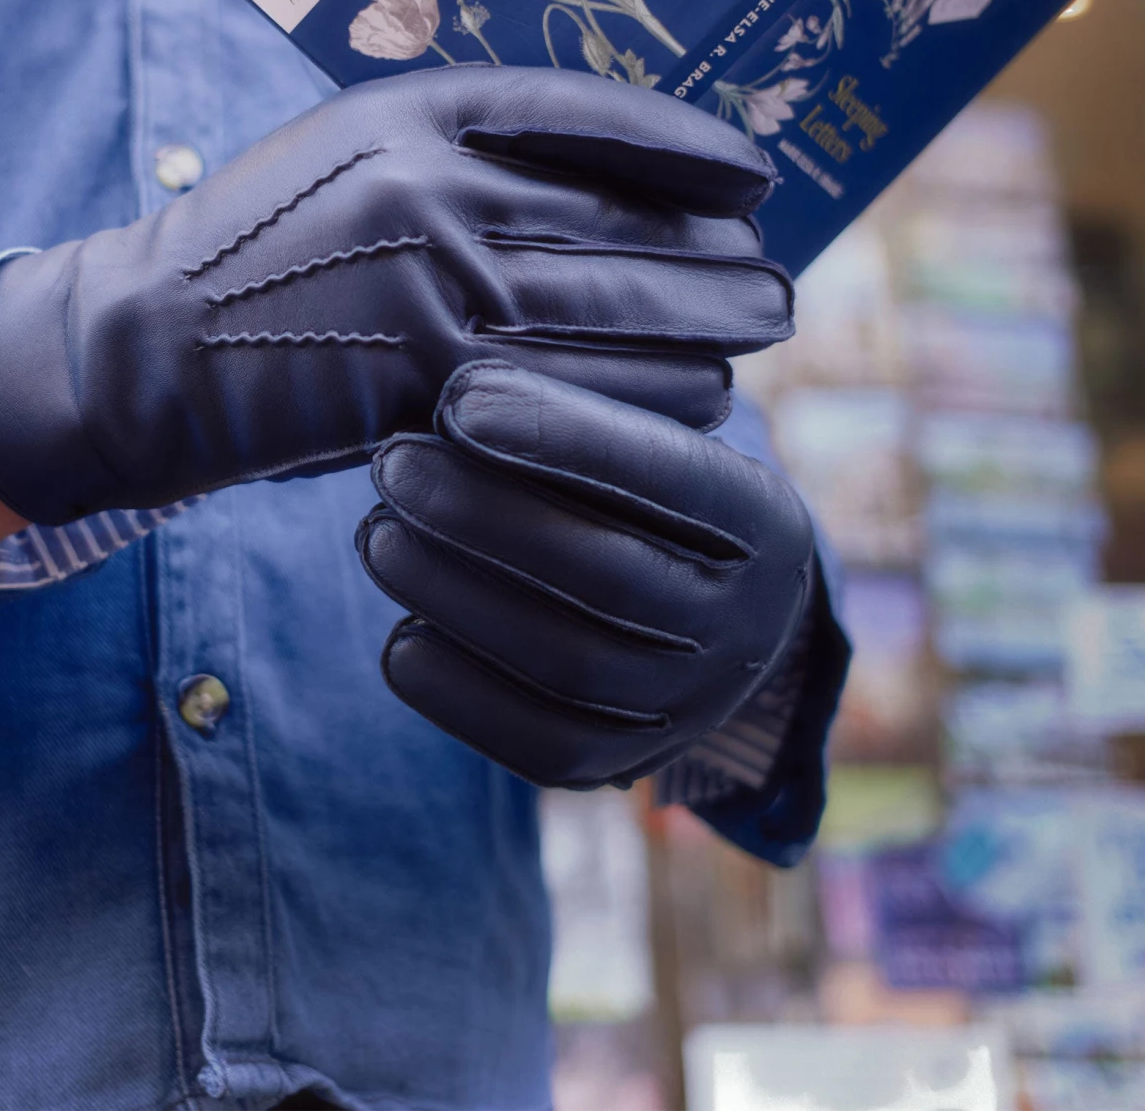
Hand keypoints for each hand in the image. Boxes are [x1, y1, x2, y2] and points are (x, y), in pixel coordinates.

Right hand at [0, 66, 792, 523]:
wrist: (148, 343)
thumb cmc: (258, 247)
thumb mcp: (348, 152)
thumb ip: (460, 148)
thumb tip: (606, 176)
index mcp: (414, 109)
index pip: (590, 112)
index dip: (688, 141)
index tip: (755, 173)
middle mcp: (433, 182)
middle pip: (625, 219)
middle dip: (721, 256)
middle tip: (782, 281)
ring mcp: (430, 283)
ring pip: (616, 311)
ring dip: (706, 330)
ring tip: (757, 336)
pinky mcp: (423, 381)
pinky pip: (574, 391)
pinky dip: (650, 399)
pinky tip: (699, 403)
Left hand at [357, 362, 815, 788]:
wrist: (715, 620)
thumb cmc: (652, 497)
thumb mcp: (659, 437)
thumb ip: (585, 408)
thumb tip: (458, 382)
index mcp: (765, 522)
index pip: (669, 474)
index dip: (561, 436)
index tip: (459, 398)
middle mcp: (745, 624)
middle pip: (609, 572)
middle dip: (484, 514)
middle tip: (394, 463)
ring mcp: (691, 705)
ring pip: (570, 662)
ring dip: (457, 596)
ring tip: (379, 535)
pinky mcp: (627, 762)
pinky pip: (543, 745)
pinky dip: (461, 696)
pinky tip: (400, 641)